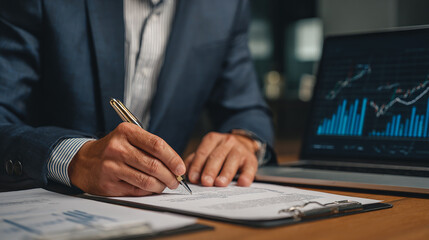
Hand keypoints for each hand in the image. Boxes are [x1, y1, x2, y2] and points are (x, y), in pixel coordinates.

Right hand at [68, 123, 185, 196]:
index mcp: (126, 132)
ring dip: (161, 186)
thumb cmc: (114, 149)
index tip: (181, 168)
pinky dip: (148, 191)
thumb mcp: (129, 138)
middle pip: (154, 165)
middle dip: (170, 176)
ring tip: (165, 185)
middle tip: (176, 181)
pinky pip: (136, 190)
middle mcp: (117, 148)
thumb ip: (151, 147)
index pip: (157, 145)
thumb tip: (176, 165)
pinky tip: (150, 188)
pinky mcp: (108, 184)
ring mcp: (111, 167)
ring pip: (146, 180)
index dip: (173, 158)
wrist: (84, 161)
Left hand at [185, 132, 258, 186]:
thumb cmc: (220, 153)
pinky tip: (242, 183)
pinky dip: (246, 176)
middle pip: (217, 156)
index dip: (197, 166)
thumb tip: (187, 175)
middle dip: (210, 170)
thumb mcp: (207, 152)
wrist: (243, 145)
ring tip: (220, 183)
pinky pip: (249, 168)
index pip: (203, 152)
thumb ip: (195, 161)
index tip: (193, 178)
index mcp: (212, 139)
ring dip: (225, 173)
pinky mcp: (251, 159)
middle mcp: (227, 141)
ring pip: (232, 161)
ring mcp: (240, 149)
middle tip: (205, 182)